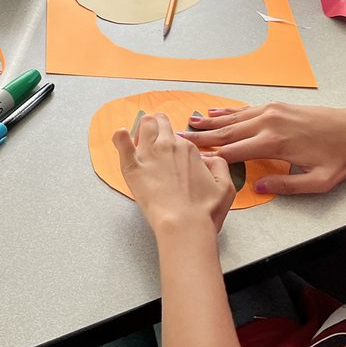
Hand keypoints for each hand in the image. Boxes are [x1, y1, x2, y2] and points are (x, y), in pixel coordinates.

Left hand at [113, 113, 234, 234]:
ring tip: (140, 141)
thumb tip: (209, 158)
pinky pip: (121, 141)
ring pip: (143, 125)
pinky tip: (121, 136)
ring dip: (141, 129)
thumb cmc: (204, 211)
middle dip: (157, 125)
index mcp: (188, 149)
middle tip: (154, 139)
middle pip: (159, 122)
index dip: (174, 144)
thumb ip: (220, 166)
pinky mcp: (132, 165)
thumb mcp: (225, 187)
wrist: (184, 224)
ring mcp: (148, 153)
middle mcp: (168, 145)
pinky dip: (120, 137)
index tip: (172, 155)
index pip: (177, 135)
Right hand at [178, 103, 345, 194]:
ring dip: (210, 122)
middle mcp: (269, 123)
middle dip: (202, 136)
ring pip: (233, 118)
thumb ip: (286, 186)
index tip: (191, 158)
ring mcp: (271, 111)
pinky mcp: (276, 106)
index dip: (212, 156)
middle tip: (178, 137)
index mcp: (276, 143)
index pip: (235, 151)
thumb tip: (257, 187)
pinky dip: (227, 111)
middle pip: (228, 132)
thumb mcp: (319, 182)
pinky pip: (245, 109)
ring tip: (189, 124)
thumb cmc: (341, 158)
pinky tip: (213, 112)